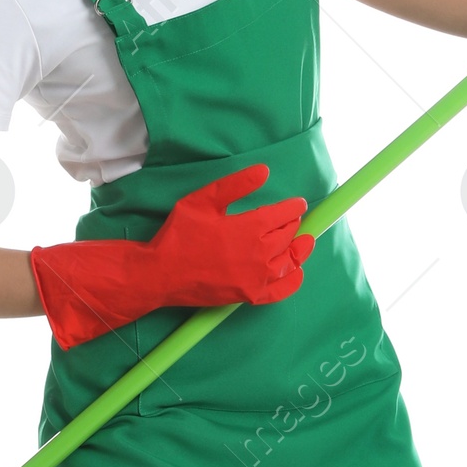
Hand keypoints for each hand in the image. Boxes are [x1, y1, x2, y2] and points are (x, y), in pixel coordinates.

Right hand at [29, 163, 313, 349]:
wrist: (162, 274)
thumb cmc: (180, 235)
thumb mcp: (203, 200)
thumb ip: (236, 184)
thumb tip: (265, 170)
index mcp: (251, 227)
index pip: (284, 214)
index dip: (293, 207)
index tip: (298, 203)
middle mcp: (260, 253)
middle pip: (288, 236)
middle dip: (293, 226)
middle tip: (293, 221)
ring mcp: (257, 278)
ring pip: (289, 261)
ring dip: (299, 250)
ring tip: (304, 242)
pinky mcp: (250, 296)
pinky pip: (282, 291)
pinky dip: (293, 281)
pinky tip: (296, 273)